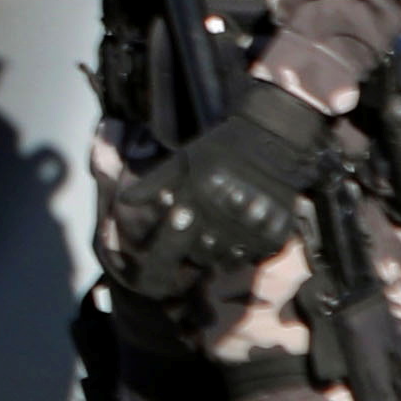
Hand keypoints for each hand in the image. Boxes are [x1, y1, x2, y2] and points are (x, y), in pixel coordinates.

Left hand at [101, 79, 337, 308]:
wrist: (274, 139)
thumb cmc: (222, 148)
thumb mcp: (184, 159)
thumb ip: (154, 183)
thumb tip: (124, 201)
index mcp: (204, 189)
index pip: (178, 234)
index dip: (174, 237)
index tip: (180, 230)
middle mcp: (231, 208)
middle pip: (200, 253)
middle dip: (195, 248)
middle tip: (201, 233)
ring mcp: (256, 223)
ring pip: (225, 260)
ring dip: (218, 254)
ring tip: (220, 234)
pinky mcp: (276, 234)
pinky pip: (250, 258)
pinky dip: (242, 253)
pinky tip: (240, 234)